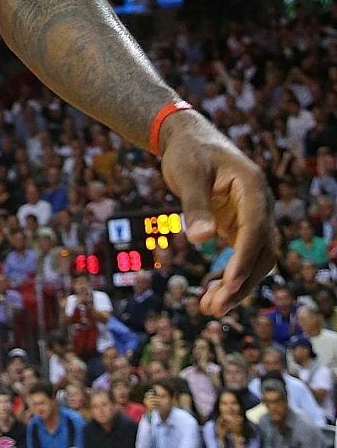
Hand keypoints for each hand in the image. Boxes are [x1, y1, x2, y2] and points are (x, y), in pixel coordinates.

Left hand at [158, 113, 276, 314]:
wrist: (186, 138)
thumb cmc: (187, 151)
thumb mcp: (186, 174)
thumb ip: (194, 206)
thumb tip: (201, 240)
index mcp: (252, 187)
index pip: (255, 230)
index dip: (243, 259)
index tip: (228, 284)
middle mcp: (259, 205)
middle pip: (262, 252)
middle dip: (241, 282)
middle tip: (214, 308)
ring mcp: (251, 217)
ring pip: (255, 260)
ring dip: (238, 286)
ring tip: (210, 309)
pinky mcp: (239, 226)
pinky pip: (242, 257)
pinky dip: (230, 276)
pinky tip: (212, 294)